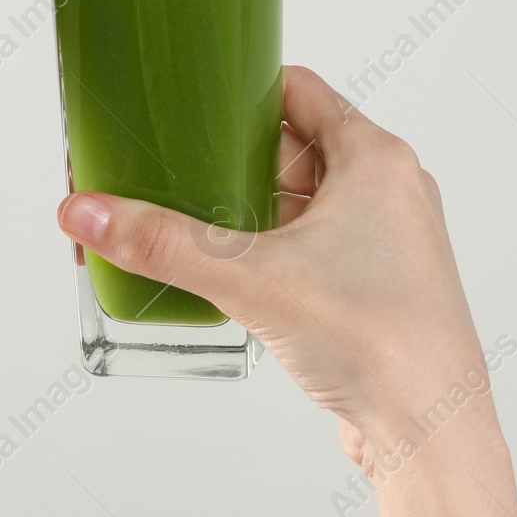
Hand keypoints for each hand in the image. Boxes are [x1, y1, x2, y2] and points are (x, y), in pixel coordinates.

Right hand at [58, 67, 516, 516]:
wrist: (427, 427)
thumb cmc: (376, 337)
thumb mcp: (250, 278)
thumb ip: (163, 243)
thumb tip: (89, 213)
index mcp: (375, 158)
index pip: (300, 91)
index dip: (242, 89)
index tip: (191, 98)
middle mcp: (389, 188)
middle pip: (296, 147)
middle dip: (233, 158)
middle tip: (172, 166)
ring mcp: (388, 239)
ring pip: (304, 202)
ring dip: (250, 209)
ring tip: (188, 220)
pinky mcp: (377, 286)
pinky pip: (316, 247)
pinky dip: (273, 249)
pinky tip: (230, 271)